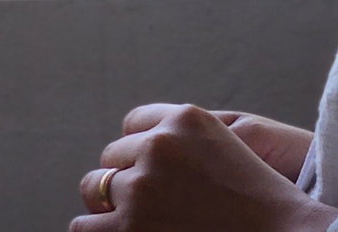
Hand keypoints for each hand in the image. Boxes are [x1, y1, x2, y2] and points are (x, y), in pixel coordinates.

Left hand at [72, 103, 336, 231]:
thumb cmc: (254, 200)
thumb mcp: (224, 144)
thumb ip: (182, 140)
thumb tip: (133, 155)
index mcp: (185, 117)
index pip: (134, 123)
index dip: (138, 149)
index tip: (147, 170)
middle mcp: (159, 144)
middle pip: (112, 156)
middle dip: (123, 177)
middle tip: (145, 204)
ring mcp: (141, 186)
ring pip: (93, 187)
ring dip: (106, 204)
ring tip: (130, 222)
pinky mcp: (128, 226)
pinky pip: (84, 225)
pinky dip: (95, 231)